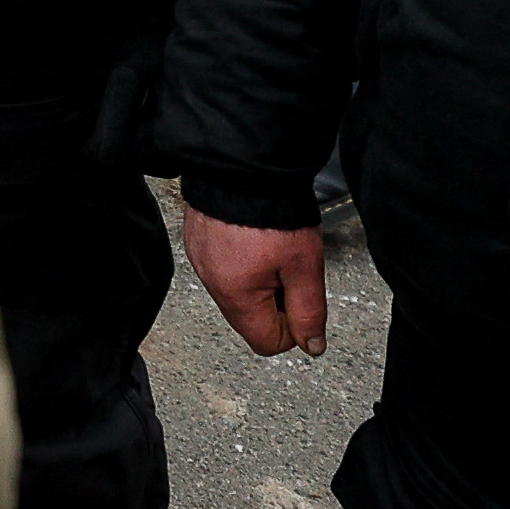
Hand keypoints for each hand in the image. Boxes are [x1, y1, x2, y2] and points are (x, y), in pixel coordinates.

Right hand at [181, 205, 326, 356]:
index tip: (300, 298)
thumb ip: (309, 311)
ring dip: (259, 279)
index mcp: (237, 295)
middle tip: (289, 268)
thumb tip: (311, 345)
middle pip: (250, 318)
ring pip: (237, 291)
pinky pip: (223, 265)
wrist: (244, 163)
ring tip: (272, 248)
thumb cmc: (272, 209)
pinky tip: (254, 236)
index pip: (267, 343)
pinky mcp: (198, 239)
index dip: (292, 328)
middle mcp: (212, 281)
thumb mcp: (305, 266)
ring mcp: (201, 259)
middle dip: (275, 301)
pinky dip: (241, 259)